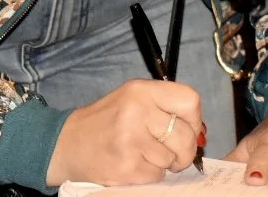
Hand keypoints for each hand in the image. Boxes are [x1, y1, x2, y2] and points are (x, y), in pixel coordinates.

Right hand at [46, 79, 202, 186]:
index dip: (194, 119)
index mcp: (140, 91)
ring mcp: (131, 140)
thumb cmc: (105, 122)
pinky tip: (133, 165)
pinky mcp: (127, 167)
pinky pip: (157, 175)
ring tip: (143, 155)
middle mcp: (136, 111)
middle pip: (186, 136)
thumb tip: (200, 130)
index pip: (190, 100)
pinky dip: (150, 175)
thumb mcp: (132, 100)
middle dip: (184, 151)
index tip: (187, 128)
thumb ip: (163, 108)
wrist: (67, 144)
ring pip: (172, 159)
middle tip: (172, 153)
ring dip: (164, 163)